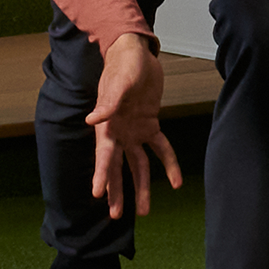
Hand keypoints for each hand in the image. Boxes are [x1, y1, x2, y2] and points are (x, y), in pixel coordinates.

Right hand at [83, 32, 183, 221]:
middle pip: (116, 167)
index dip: (100, 174)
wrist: (136, 52)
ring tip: (144, 211)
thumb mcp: (118, 81)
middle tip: (115, 216)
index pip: (103, 154)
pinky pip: (160, 148)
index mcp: (107, 125)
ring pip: (137, 165)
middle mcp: (119, 132)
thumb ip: (108, 102)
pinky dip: (168, 164)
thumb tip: (92, 121)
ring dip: (140, 186)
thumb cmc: (123, 64)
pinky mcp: (150, 124)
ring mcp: (134, 131)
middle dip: (116, 191)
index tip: (96, 194)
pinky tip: (176, 182)